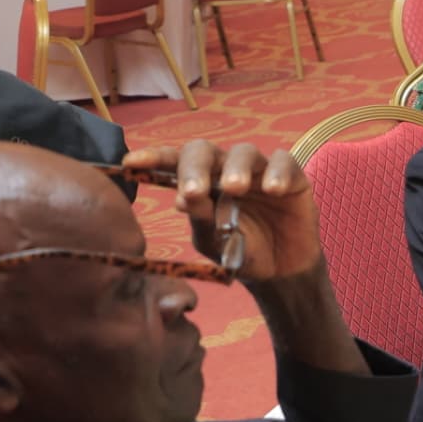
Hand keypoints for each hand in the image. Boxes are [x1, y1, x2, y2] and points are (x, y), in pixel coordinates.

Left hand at [130, 140, 320, 281]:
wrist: (280, 271)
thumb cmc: (241, 252)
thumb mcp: (214, 241)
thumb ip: (201, 220)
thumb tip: (182, 199)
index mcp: (201, 183)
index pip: (174, 162)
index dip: (154, 158)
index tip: (131, 162)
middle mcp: (226, 170)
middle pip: (205, 151)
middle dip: (196, 166)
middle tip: (194, 190)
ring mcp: (259, 171)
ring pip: (244, 151)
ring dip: (236, 168)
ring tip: (234, 189)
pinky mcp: (291, 177)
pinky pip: (283, 162)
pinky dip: (277, 172)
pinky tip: (272, 190)